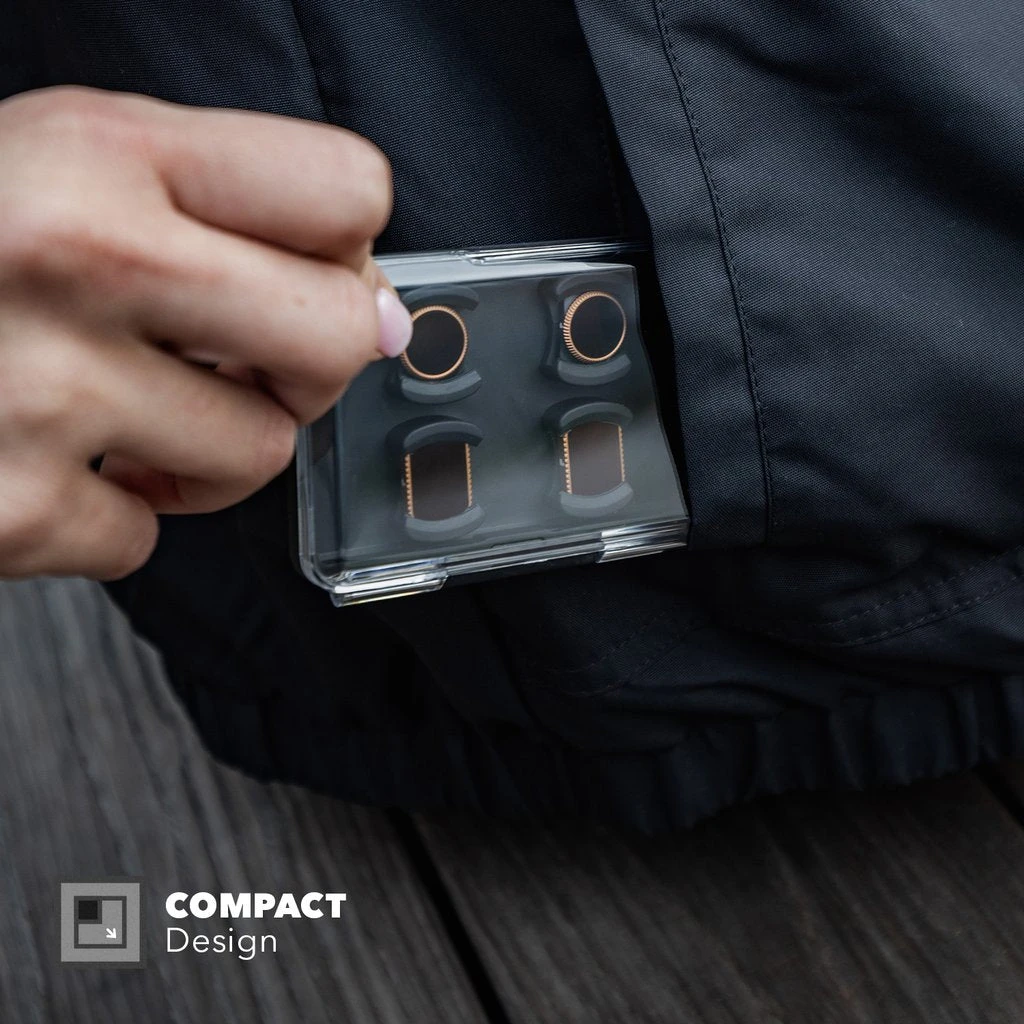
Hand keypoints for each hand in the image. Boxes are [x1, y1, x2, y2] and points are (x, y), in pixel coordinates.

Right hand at [0, 86, 410, 579]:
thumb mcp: (65, 168)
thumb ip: (227, 214)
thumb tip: (381, 311)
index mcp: (101, 149)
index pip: (348, 191)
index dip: (347, 244)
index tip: (313, 270)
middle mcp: (75, 257)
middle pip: (339, 335)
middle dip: (312, 362)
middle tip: (247, 360)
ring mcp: (37, 394)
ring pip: (260, 456)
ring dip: (210, 450)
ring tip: (121, 411)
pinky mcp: (7, 514)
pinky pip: (150, 538)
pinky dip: (113, 515)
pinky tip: (46, 463)